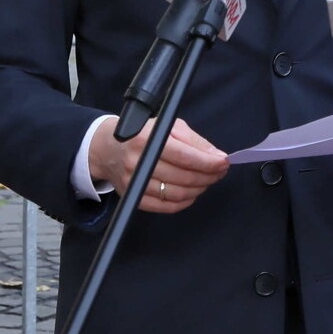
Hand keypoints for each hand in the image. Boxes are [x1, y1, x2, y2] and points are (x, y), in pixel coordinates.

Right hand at [89, 121, 228, 213]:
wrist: (108, 149)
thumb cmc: (142, 135)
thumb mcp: (166, 126)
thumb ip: (193, 141)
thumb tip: (217, 156)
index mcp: (146, 139)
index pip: (185, 156)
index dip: (208, 162)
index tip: (224, 162)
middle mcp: (138, 162)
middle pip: (184, 177)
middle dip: (208, 176)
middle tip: (219, 172)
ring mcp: (135, 182)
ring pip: (177, 194)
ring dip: (199, 189)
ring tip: (207, 181)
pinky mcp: (134, 198)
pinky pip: (166, 207)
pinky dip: (184, 202)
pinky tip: (192, 193)